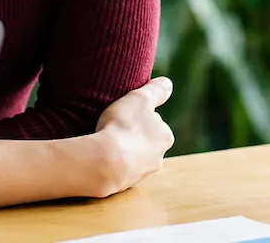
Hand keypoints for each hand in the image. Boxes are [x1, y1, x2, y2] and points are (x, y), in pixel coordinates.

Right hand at [91, 76, 175, 197]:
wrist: (104, 162)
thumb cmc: (123, 127)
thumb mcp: (139, 98)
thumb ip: (155, 90)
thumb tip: (168, 84)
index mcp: (165, 136)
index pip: (154, 122)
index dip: (139, 117)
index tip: (125, 115)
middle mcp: (159, 157)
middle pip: (146, 141)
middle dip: (133, 136)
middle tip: (115, 128)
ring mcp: (142, 173)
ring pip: (134, 156)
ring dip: (123, 150)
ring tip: (105, 142)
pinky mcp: (126, 184)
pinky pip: (121, 169)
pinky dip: (113, 162)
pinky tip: (102, 156)